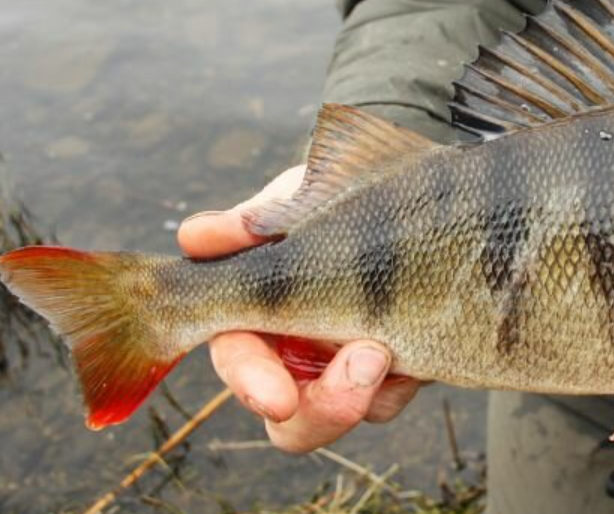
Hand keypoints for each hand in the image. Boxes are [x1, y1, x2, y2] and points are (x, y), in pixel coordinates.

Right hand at [178, 165, 421, 451]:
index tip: (278, 400)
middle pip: (292, 419)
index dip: (252, 383)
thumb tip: (195, 236)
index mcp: (256, 314)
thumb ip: (252, 221)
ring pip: (350, 411)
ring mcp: (345, 363)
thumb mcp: (296, 199)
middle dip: (324, 409)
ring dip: (370, 391)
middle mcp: (296, 350)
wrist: (406, 196)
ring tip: (388, 347)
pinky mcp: (393, 365)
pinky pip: (394, 394)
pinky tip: (418, 335)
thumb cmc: (334, 195)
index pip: (241, 360)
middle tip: (367, 366)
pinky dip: (405, 376)